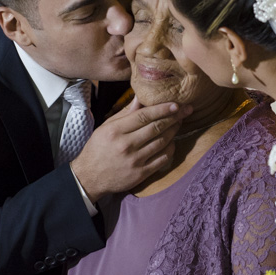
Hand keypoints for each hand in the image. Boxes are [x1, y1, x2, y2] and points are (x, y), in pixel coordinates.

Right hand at [72, 96, 191, 201]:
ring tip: (180, 122)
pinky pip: (162, 159)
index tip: (175, 104)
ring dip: (174, 131)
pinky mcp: (141, 174)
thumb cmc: (98, 148)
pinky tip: (173, 142)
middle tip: (186, 110)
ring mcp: (135, 160)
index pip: (144, 116)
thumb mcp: (106, 127)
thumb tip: (141, 97)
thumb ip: (125, 113)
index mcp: (115, 130)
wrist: (89, 177)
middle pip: (156, 128)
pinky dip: (171, 149)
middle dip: (174, 117)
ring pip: (162, 142)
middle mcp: (126, 145)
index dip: (162, 109)